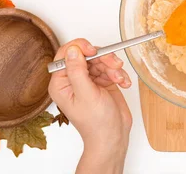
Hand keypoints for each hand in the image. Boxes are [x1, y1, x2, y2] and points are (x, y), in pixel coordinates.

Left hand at [48, 39, 132, 173]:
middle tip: (115, 65)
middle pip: (87, 54)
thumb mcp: (86, 94)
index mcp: (61, 83)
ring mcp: (89, 80)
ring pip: (101, 60)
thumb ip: (77, 71)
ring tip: (119, 79)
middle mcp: (73, 79)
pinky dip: (120, 74)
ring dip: (113, 67)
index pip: (66, 54)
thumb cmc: (96, 123)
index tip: (94, 51)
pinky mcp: (103, 81)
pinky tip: (124, 84)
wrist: (113, 136)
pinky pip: (111, 68)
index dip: (80, 48)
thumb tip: (72, 50)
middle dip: (103, 58)